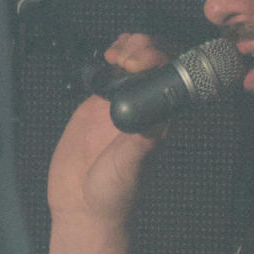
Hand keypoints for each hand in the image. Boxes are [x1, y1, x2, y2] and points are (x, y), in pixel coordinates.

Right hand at [45, 33, 169, 223]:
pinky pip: (111, 71)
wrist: (81, 207)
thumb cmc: (114, 194)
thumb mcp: (130, 167)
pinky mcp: (98, 104)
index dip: (164, 59)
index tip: (144, 60)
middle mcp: (147, 106)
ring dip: (131, 46)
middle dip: (146, 47)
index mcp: (162, 119)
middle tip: (126, 58)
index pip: (173, 77)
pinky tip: (107, 55)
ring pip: (136, 60)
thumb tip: (159, 114)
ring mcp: (123, 102)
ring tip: (116, 54)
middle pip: (157, 62)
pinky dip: (112, 54)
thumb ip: (141, 141)